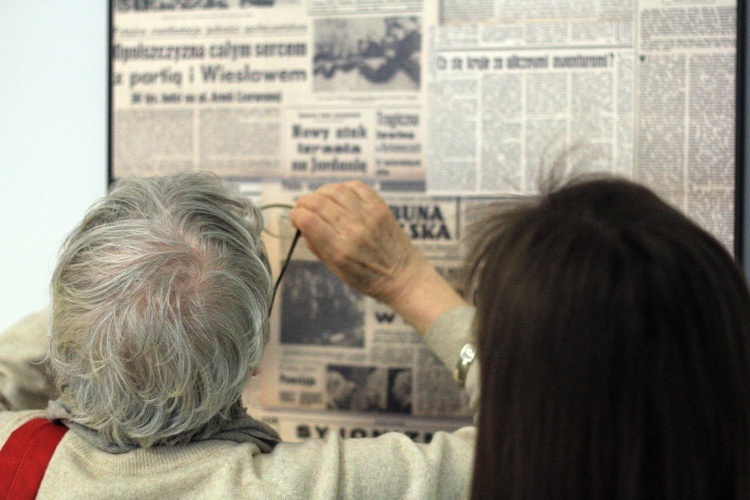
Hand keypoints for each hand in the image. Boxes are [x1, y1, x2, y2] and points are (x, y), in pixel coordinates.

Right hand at [290, 181, 465, 333]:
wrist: (402, 275)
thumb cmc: (366, 277)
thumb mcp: (335, 270)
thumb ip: (316, 246)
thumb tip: (301, 224)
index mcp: (339, 250)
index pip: (307, 220)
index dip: (295, 215)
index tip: (295, 218)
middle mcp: (353, 230)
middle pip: (318, 202)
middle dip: (304, 202)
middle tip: (304, 207)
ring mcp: (368, 216)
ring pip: (335, 190)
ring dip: (321, 192)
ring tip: (320, 200)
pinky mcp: (380, 207)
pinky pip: (356, 186)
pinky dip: (342, 188)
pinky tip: (340, 197)